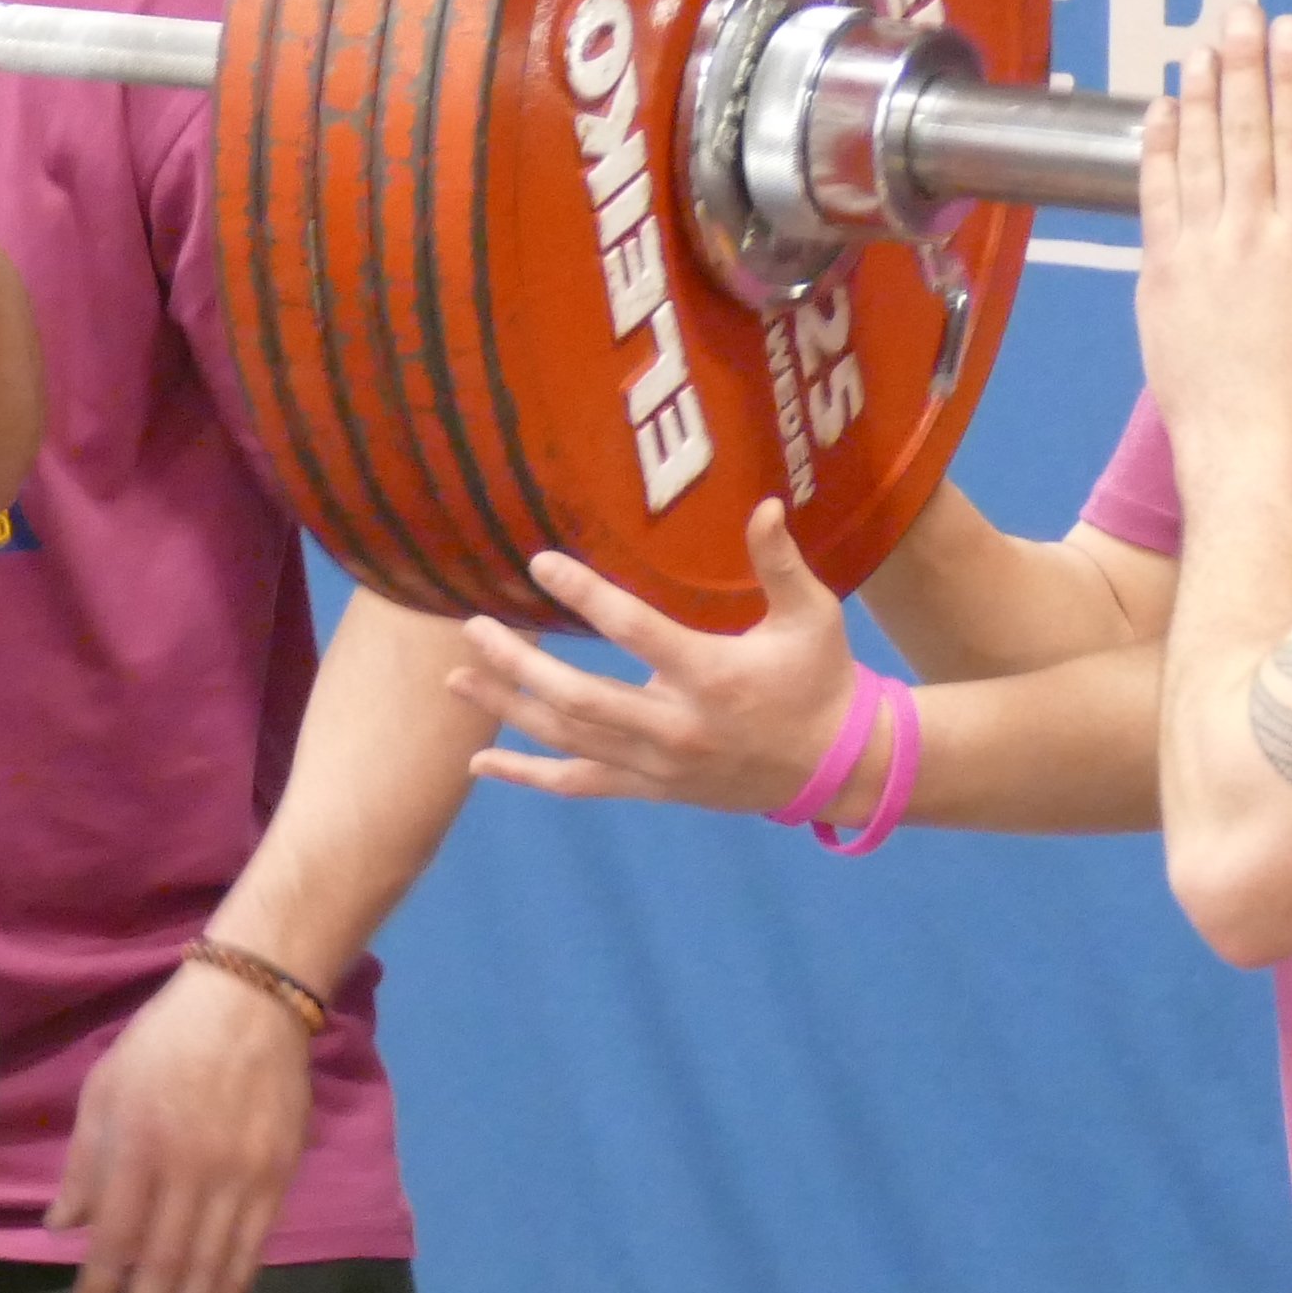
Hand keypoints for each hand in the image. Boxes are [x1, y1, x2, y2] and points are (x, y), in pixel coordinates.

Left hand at [48, 956, 310, 1292]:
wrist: (251, 1005)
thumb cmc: (163, 1044)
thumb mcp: (103, 1092)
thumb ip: (85, 1165)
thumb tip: (63, 1228)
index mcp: (139, 1150)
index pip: (114, 1242)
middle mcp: (190, 1173)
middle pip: (163, 1267)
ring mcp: (240, 1180)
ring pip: (210, 1268)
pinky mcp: (277, 1179)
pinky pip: (251, 1248)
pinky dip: (230, 1288)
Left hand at [455, 502, 860, 814]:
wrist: (837, 767)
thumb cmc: (821, 678)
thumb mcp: (812, 616)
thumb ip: (782, 563)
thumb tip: (764, 504)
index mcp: (713, 676)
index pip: (636, 632)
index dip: (585, 596)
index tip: (539, 564)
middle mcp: (677, 727)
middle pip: (579, 697)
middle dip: (518, 665)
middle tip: (473, 629)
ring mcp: (658, 765)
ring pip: (568, 740)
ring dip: (506, 710)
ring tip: (454, 679)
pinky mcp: (650, 788)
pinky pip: (578, 784)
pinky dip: (526, 776)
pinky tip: (478, 762)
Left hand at [1139, 14, 1291, 487]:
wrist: (1240, 442)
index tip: (1291, 30)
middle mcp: (1246, 233)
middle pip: (1242, 131)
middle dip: (1242, 65)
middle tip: (1238, 12)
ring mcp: (1195, 251)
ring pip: (1195, 156)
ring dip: (1196, 97)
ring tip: (1198, 48)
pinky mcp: (1157, 275)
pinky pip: (1155, 199)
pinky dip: (1156, 153)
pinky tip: (1157, 116)